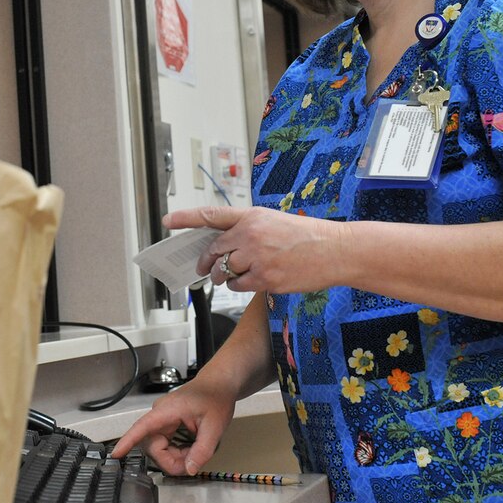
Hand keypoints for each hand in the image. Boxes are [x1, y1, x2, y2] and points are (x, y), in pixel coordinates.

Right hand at [110, 377, 236, 475]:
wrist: (219, 385)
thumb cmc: (215, 397)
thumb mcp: (214, 426)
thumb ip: (202, 450)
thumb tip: (189, 469)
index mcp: (167, 410)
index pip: (142, 427)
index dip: (128, 441)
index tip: (116, 453)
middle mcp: (160, 415)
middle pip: (154, 447)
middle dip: (171, 460)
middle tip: (192, 462)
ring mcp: (162, 420)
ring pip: (159, 448)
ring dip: (176, 457)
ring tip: (196, 450)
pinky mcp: (166, 425)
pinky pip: (165, 445)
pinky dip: (178, 452)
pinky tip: (192, 446)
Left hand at [165, 205, 343, 292]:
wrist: (335, 250)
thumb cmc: (308, 235)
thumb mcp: (275, 221)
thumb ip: (249, 229)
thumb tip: (225, 245)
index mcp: (252, 216)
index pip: (212, 215)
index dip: (186, 217)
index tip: (167, 220)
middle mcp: (251, 234)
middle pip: (214, 251)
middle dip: (206, 262)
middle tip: (204, 268)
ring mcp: (258, 258)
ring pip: (223, 272)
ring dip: (222, 277)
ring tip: (231, 276)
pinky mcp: (266, 279)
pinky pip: (238, 286)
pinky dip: (238, 287)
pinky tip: (250, 282)